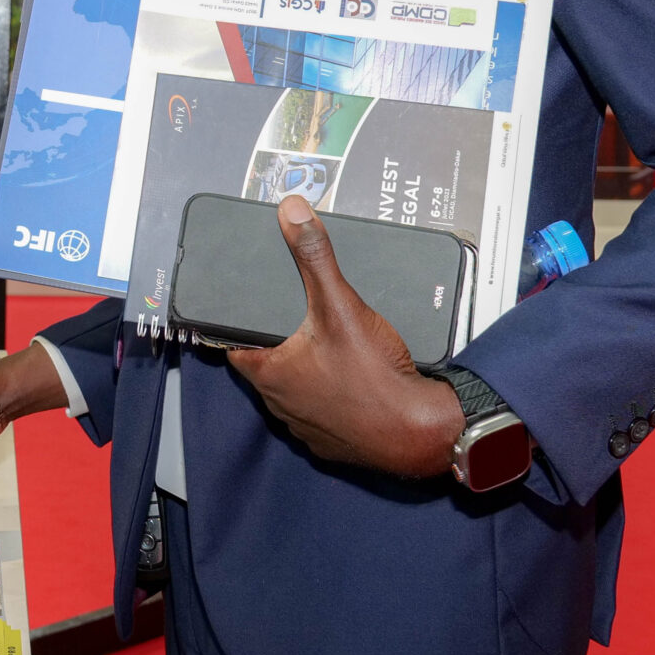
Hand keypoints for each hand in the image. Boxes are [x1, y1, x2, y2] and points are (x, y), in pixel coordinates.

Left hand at [223, 195, 464, 479]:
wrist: (420, 432)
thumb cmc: (375, 376)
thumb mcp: (341, 306)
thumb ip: (315, 257)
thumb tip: (292, 212)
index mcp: (269, 375)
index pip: (233, 346)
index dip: (238, 326)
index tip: (249, 308)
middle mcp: (280, 406)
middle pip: (265, 366)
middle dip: (277, 342)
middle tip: (297, 316)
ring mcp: (306, 429)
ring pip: (293, 391)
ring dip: (304, 371)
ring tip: (325, 343)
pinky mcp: (333, 442)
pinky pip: (321, 413)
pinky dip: (330, 395)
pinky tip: (349, 378)